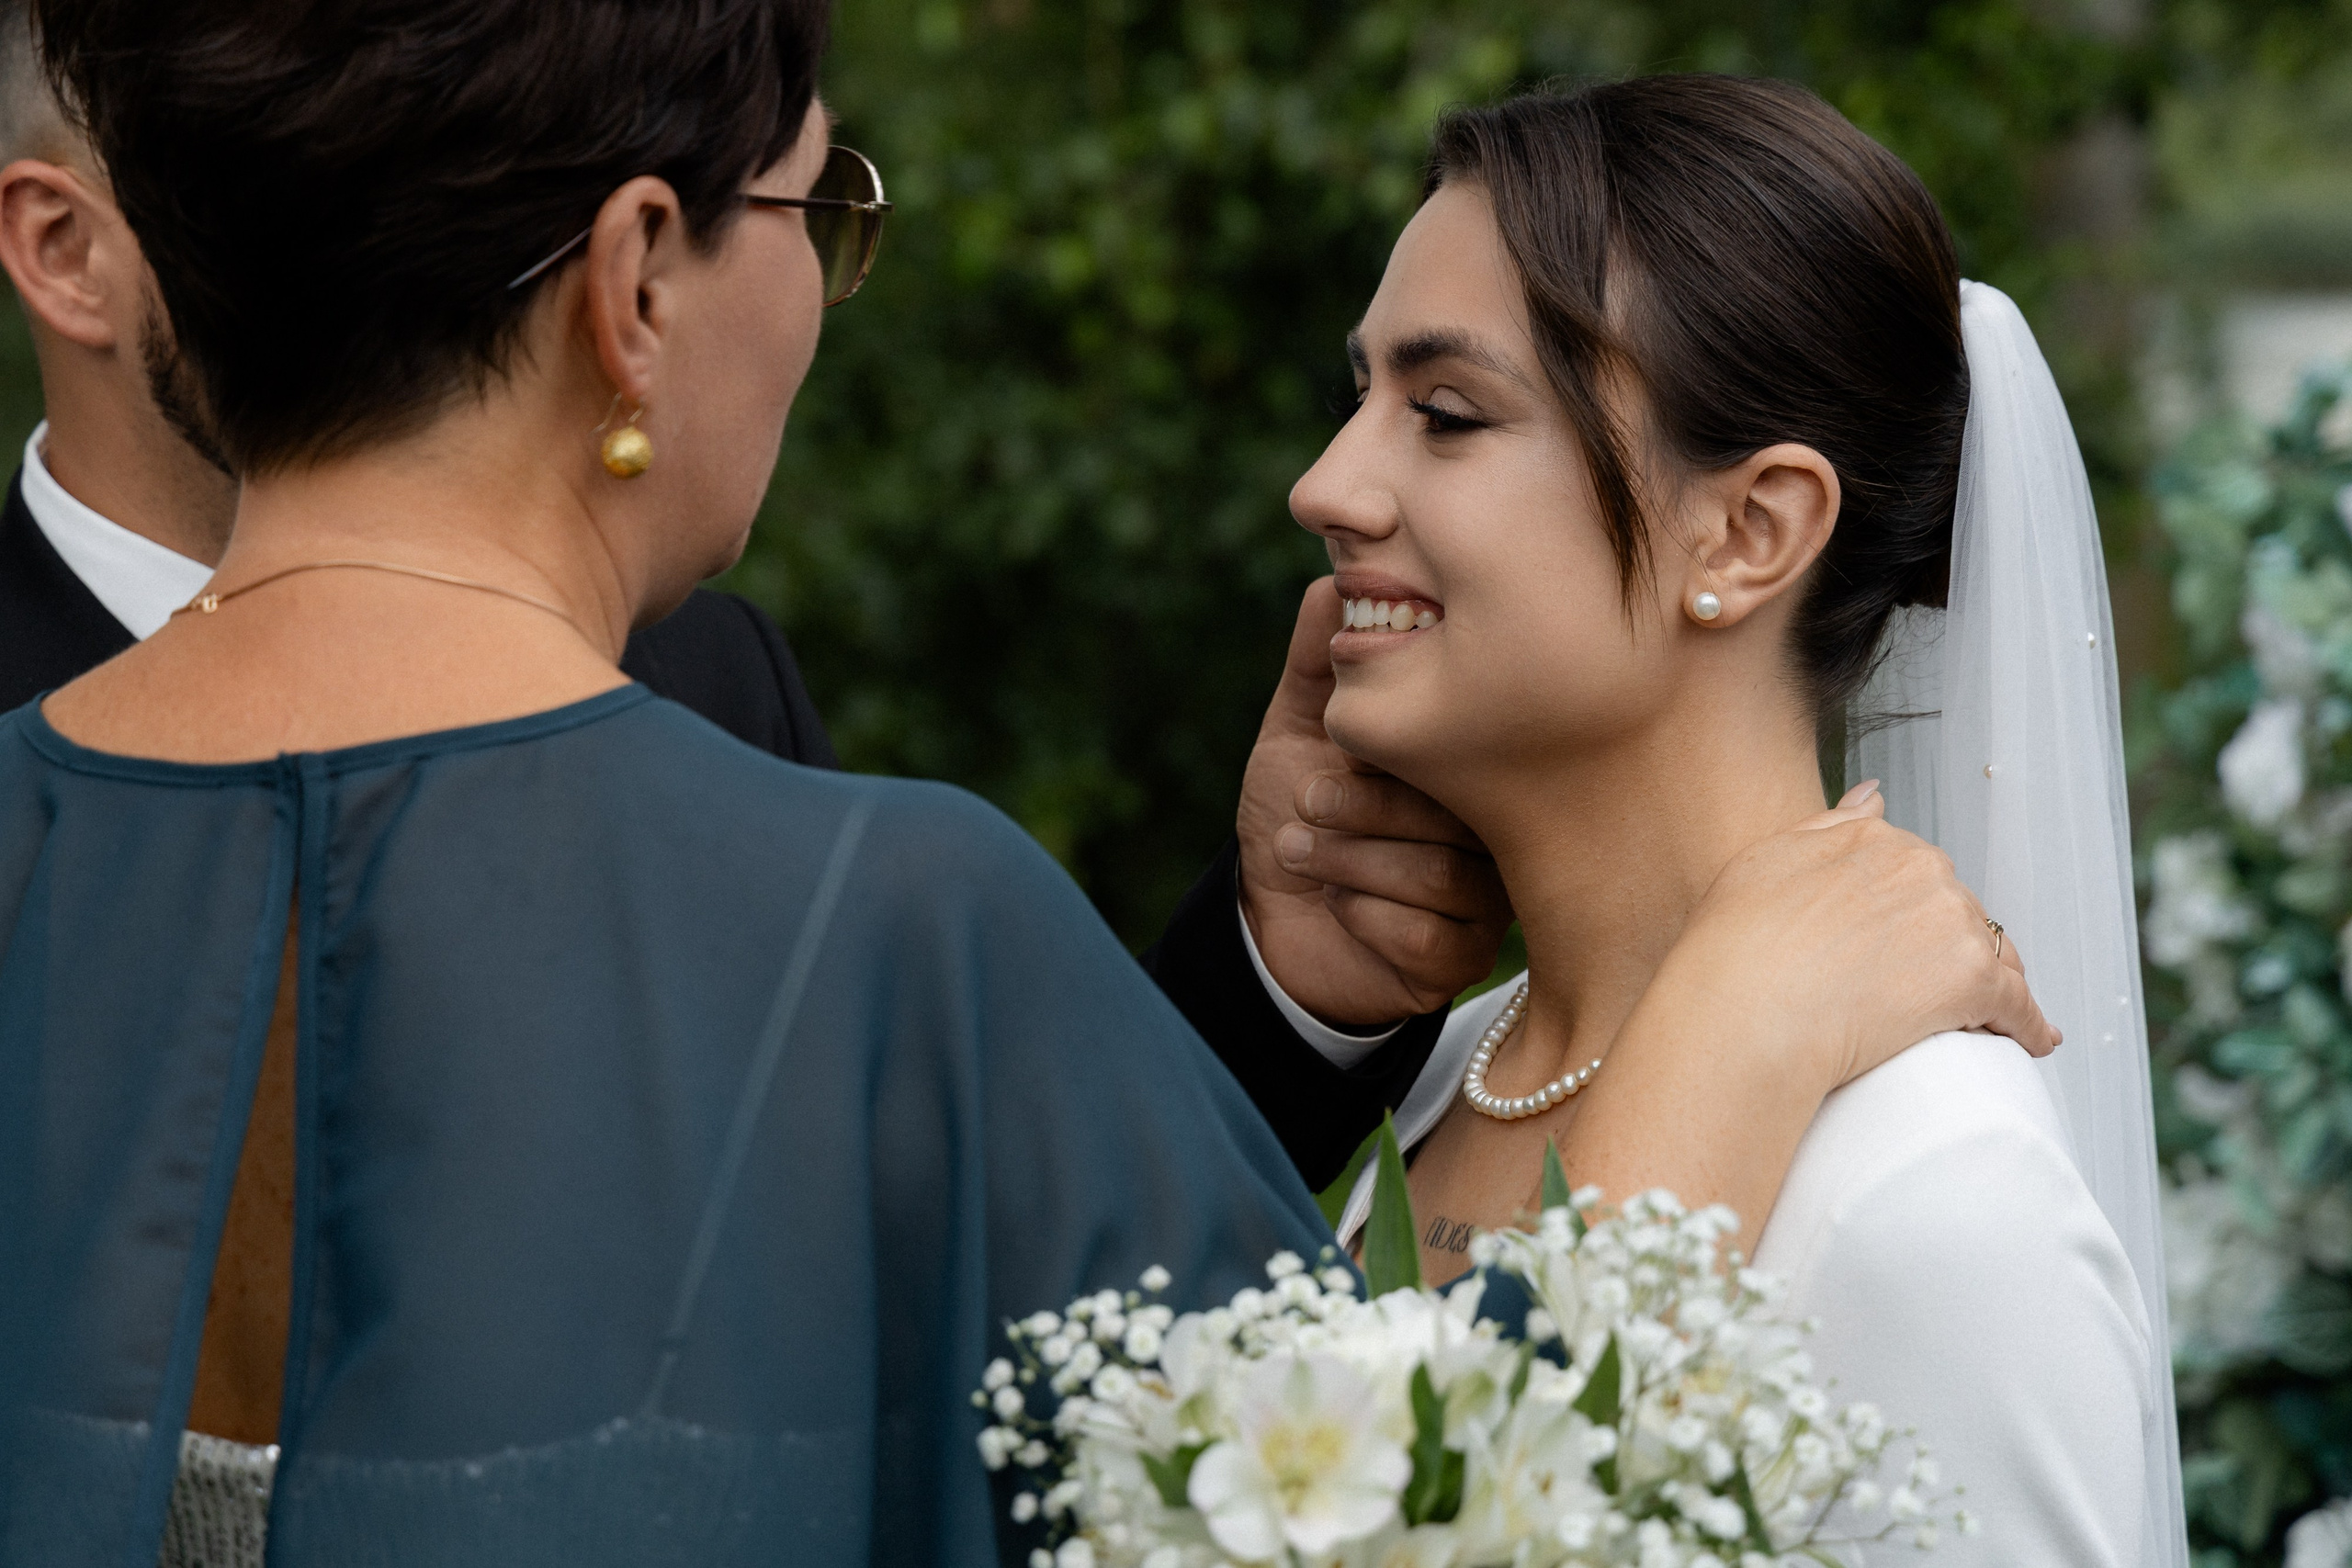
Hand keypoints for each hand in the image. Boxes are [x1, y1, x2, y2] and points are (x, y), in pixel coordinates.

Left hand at [1237, 578, 1512, 1025]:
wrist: (1268, 918)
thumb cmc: (1297, 813)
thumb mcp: (1301, 726)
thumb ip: (1321, 660)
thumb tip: (1335, 580)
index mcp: (1467, 765)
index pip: (1462, 743)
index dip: (1398, 742)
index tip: (1340, 739)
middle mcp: (1493, 828)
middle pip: (1458, 809)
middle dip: (1365, 803)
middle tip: (1307, 800)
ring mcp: (1487, 899)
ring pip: (1440, 873)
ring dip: (1350, 858)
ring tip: (1299, 846)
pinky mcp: (1461, 959)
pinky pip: (1425, 932)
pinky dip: (1361, 913)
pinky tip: (1334, 904)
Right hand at [1685, 779, 2059, 1081]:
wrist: (1746, 1010)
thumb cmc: (1739, 945)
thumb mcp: (1767, 858)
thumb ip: (1828, 824)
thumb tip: (1873, 793)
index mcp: (1875, 839)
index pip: (1917, 871)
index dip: (1912, 912)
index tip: (1903, 941)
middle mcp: (1922, 869)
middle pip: (1958, 910)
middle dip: (1950, 946)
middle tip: (1924, 988)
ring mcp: (1952, 923)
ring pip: (1995, 953)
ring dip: (1994, 982)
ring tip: (1981, 1018)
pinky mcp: (1973, 981)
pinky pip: (2019, 1005)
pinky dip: (2029, 1025)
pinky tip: (2032, 1040)